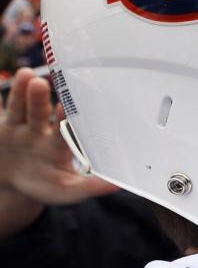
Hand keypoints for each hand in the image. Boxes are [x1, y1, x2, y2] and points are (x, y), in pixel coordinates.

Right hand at [0, 68, 117, 204]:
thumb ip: (87, 188)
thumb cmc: (45, 184)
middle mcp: (41, 130)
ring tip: (26, 76)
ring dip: (22, 93)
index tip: (64, 105)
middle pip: (40, 112)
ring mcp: (19, 127)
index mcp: (60, 143)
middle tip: (41, 83)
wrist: (13, 183)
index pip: (62, 129)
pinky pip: (0, 112)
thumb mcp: (65, 191)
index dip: (64, 118)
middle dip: (39, 99)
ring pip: (20, 107)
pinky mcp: (1, 127)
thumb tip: (116, 186)